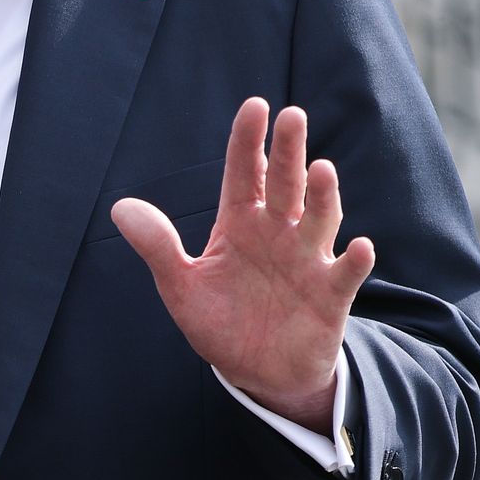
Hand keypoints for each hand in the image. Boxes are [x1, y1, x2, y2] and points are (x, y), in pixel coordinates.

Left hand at [112, 98, 373, 430]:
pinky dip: (354, 261)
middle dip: (288, 151)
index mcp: (240, 223)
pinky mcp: (330, 296)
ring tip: (321, 169)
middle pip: (284, 184)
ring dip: (323, 197)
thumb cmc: (221, 321)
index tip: (254, 106)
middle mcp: (278, 232)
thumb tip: (119, 208)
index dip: (248, 140)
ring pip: (319, 220)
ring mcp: (307, 260)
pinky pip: (344, 275)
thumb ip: (158, 247)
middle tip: (292, 116)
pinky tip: (360, 247)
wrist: (257, 373)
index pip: (244, 172)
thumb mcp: (180, 287)